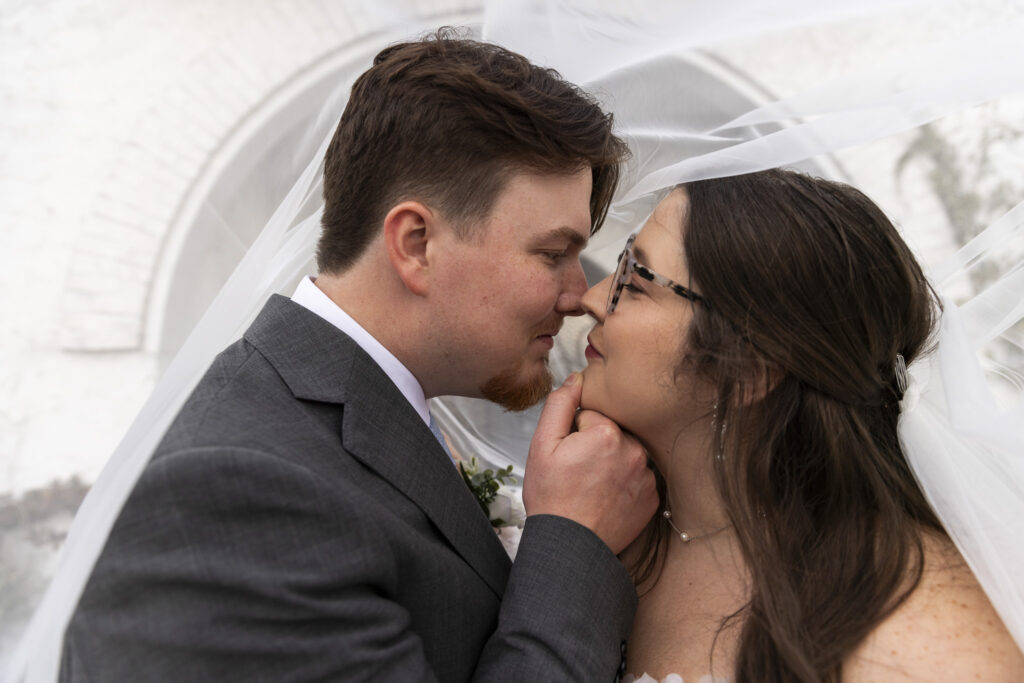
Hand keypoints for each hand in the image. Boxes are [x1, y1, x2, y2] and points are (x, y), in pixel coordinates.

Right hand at [523, 372, 657, 554]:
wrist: (570, 545)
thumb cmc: (552, 498)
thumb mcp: (542, 445)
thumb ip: (559, 405)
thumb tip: (577, 378)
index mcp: (607, 432)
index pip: (591, 415)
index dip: (574, 432)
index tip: (567, 455)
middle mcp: (634, 450)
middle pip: (612, 433)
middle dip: (595, 445)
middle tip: (577, 472)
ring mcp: (647, 475)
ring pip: (626, 454)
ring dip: (612, 463)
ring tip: (591, 487)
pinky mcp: (653, 497)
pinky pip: (638, 477)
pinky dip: (625, 483)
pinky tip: (607, 497)